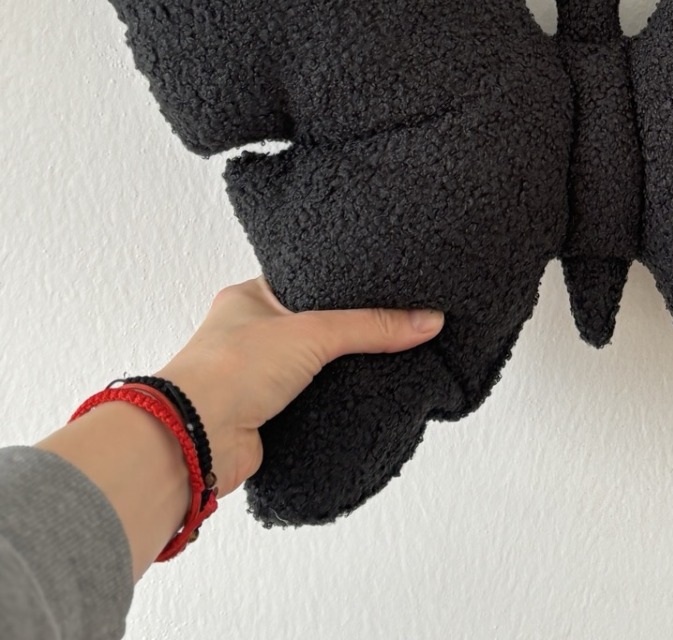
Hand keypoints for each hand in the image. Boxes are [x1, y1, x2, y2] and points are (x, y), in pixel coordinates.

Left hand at [155, 277, 443, 495]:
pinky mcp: (268, 417)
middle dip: (350, 331)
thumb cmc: (228, 371)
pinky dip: (334, 402)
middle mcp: (251, 334)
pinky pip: (313, 403)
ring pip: (316, 368)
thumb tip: (428, 320)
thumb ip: (373, 326)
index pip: (309, 280)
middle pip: (317, 326)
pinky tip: (364, 396)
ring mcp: (258, 378)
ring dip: (342, 371)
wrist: (194, 441)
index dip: (346, 283)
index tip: (387, 284)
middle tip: (396, 321)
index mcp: (251, 297)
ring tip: (390, 357)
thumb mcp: (313, 331)